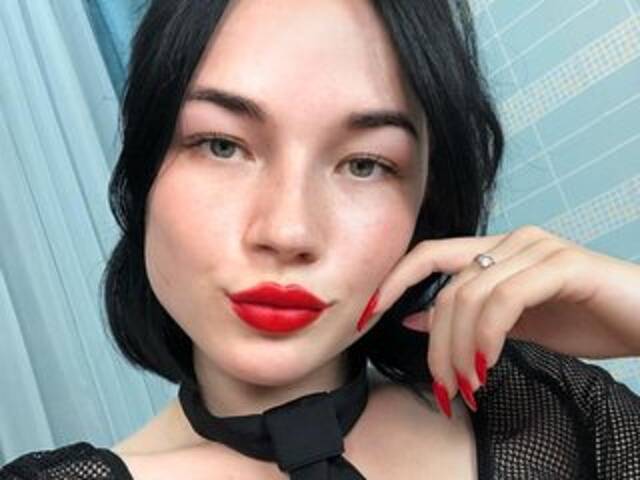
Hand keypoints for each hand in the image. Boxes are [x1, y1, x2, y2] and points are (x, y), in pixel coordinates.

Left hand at [373, 225, 639, 416]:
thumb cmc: (585, 320)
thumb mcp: (513, 324)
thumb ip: (468, 317)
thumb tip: (413, 320)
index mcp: (497, 249)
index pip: (429, 256)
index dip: (392, 282)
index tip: (366, 315)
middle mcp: (512, 240)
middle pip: (447, 288)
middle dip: (437, 344)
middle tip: (444, 388)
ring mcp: (537, 248)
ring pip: (471, 295)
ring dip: (461, 349)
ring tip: (469, 386)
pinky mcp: (562, 265)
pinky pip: (506, 299)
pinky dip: (489, 336)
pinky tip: (490, 365)